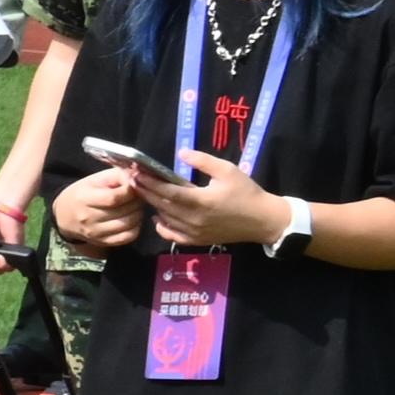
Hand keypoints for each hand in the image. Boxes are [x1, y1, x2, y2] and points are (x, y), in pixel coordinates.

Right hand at [47, 162, 149, 253]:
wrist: (65, 215)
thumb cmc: (83, 192)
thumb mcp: (95, 179)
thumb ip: (116, 175)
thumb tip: (137, 177)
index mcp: (84, 198)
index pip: (114, 198)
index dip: (130, 191)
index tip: (135, 186)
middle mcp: (88, 217)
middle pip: (124, 211)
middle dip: (137, 201)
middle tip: (138, 196)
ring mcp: (95, 232)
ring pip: (129, 224)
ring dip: (138, 213)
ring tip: (135, 206)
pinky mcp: (102, 242)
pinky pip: (128, 237)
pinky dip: (135, 227)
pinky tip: (132, 219)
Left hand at [136, 149, 288, 249]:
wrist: (262, 220)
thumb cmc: (246, 192)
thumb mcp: (227, 170)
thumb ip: (203, 161)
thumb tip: (181, 153)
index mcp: (200, 201)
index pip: (167, 192)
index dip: (149, 183)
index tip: (135, 173)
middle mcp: (193, 219)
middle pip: (162, 205)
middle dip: (145, 192)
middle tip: (131, 180)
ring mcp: (195, 233)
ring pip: (166, 219)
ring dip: (152, 206)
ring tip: (142, 193)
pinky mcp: (198, 241)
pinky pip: (173, 236)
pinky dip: (162, 227)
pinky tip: (157, 216)